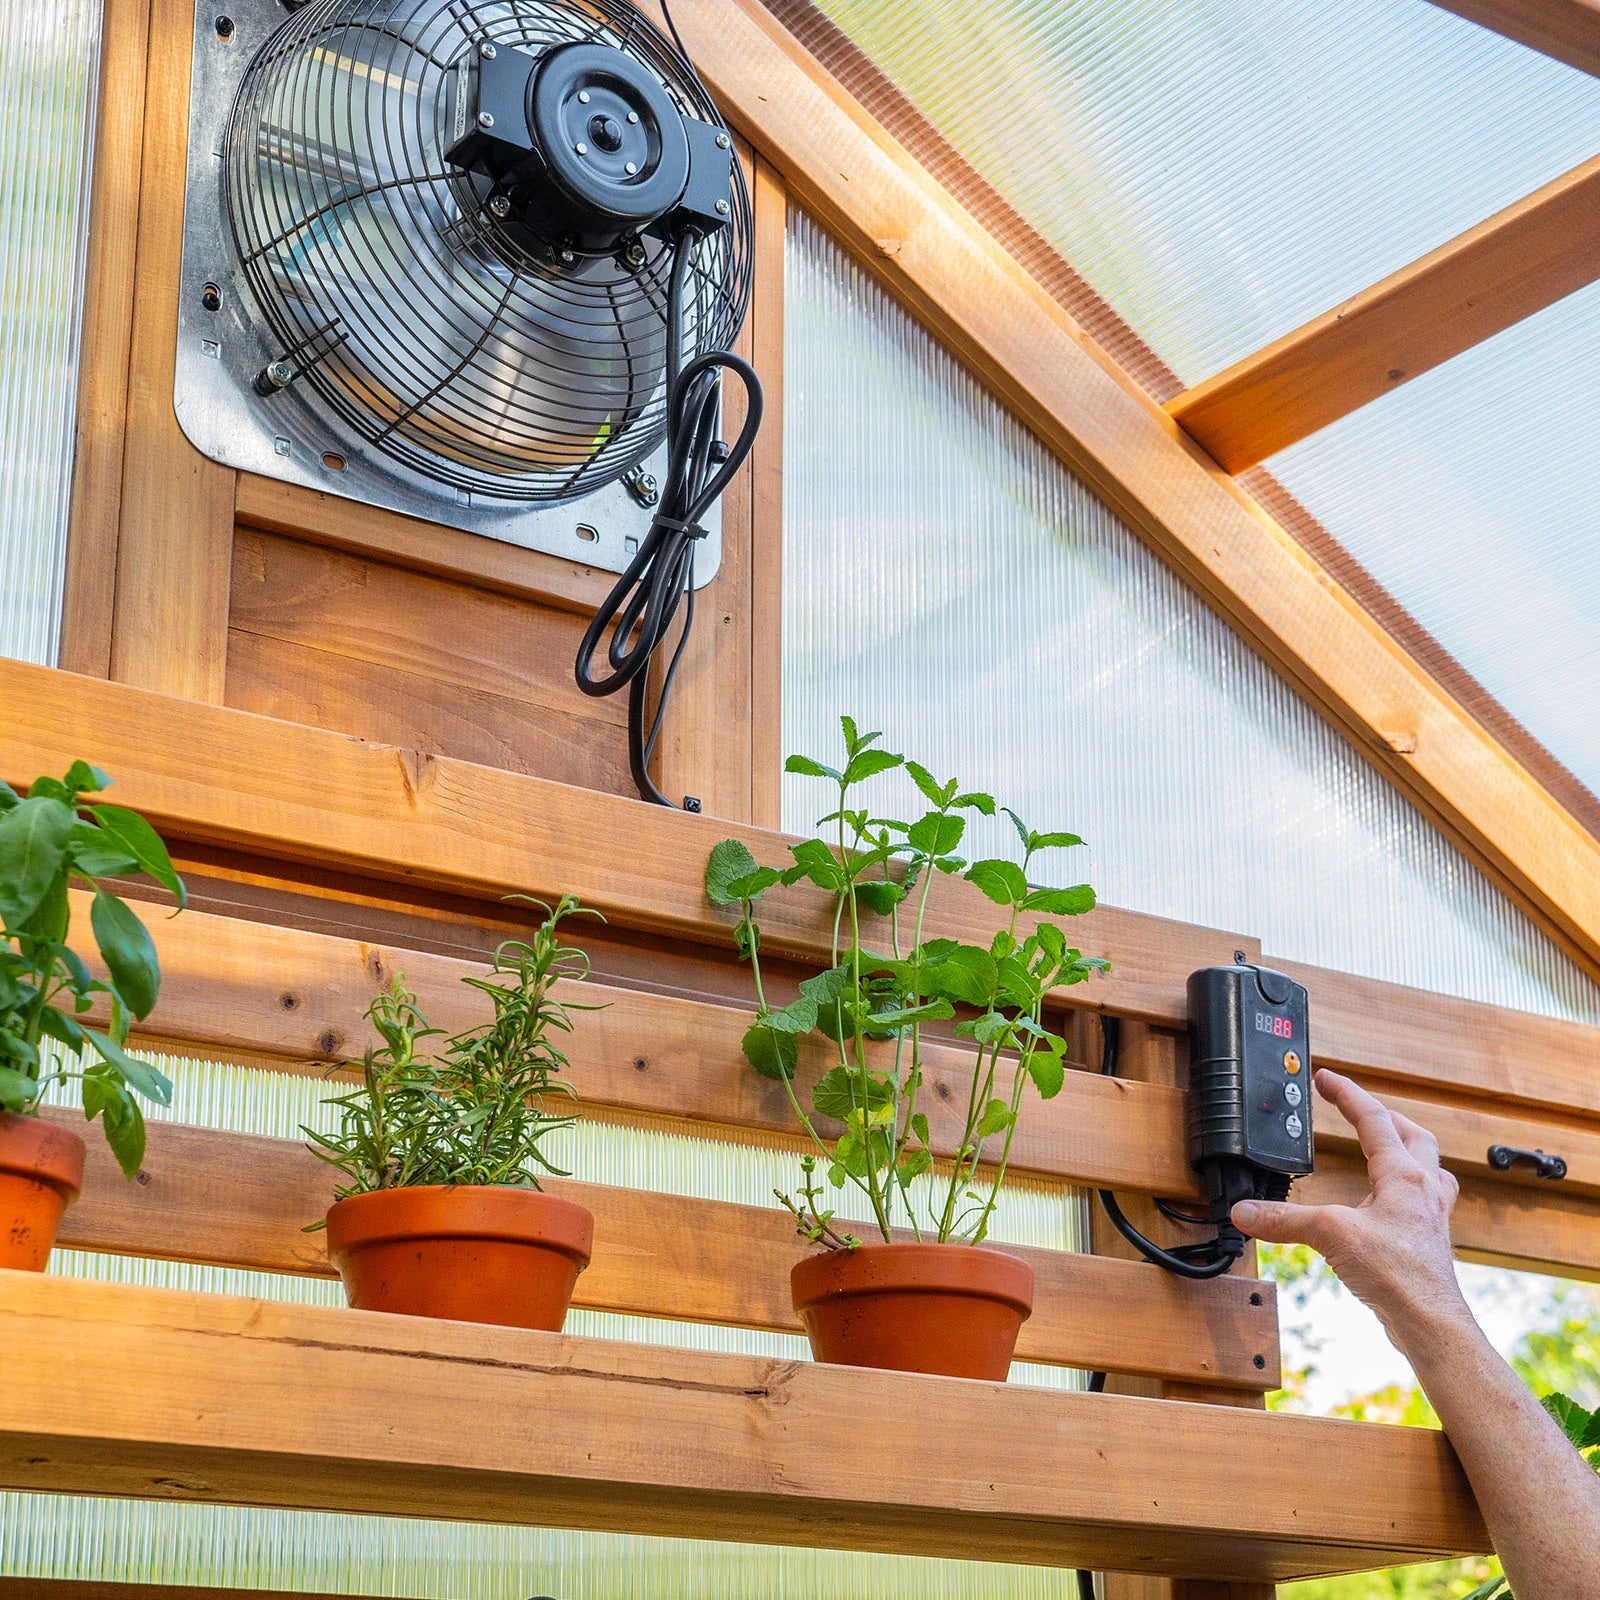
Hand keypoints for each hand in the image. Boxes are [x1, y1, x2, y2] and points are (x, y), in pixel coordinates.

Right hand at [1231, 1069, 1470, 1346]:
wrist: (1431, 1321)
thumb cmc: (1399, 1275)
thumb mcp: (1330, 1234)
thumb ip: (1283, 1219)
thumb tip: (1245, 1211)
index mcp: (1403, 1174)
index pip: (1373, 1119)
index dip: (1346, 1093)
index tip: (1327, 1078)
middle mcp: (1423, 1189)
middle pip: (1414, 1135)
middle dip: (1386, 1116)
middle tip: (1362, 1108)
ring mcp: (1431, 1215)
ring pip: (1429, 1167)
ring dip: (1408, 1149)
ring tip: (1388, 1147)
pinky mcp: (1428, 1241)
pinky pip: (1426, 1200)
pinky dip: (1408, 1189)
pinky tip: (1389, 1205)